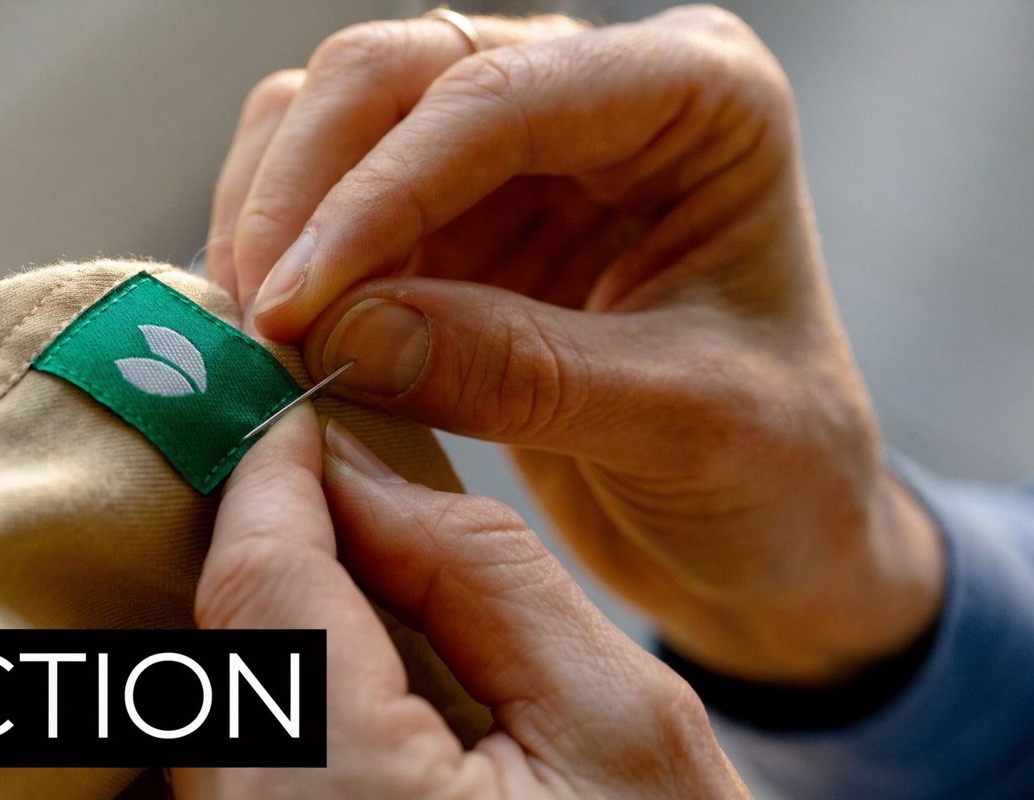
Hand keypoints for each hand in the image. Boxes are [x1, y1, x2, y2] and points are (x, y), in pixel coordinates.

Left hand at [174, 408, 748, 797]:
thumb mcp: (618, 725)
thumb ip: (486, 576)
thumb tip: (371, 475)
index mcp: (339, 797)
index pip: (259, 582)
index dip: (275, 475)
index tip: (298, 400)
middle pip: (226, 637)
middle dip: (271, 534)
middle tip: (328, 459)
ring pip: (221, 696)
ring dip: (274, 606)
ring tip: (354, 547)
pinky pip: (241, 755)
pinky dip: (283, 681)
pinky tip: (352, 652)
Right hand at [207, 6, 942, 684]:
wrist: (774, 527)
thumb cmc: (779, 466)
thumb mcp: (680, 426)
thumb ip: (520, 372)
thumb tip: (341, 327)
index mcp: (697, 98)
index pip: (501, 100)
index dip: (379, 195)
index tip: (294, 303)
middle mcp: (596, 91)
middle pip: (393, 72)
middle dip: (304, 190)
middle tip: (256, 317)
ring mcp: (514, 148)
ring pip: (335, 118)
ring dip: (271, 215)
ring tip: (255, 335)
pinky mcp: (451, 218)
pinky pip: (325, 198)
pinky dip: (281, 257)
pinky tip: (273, 336)